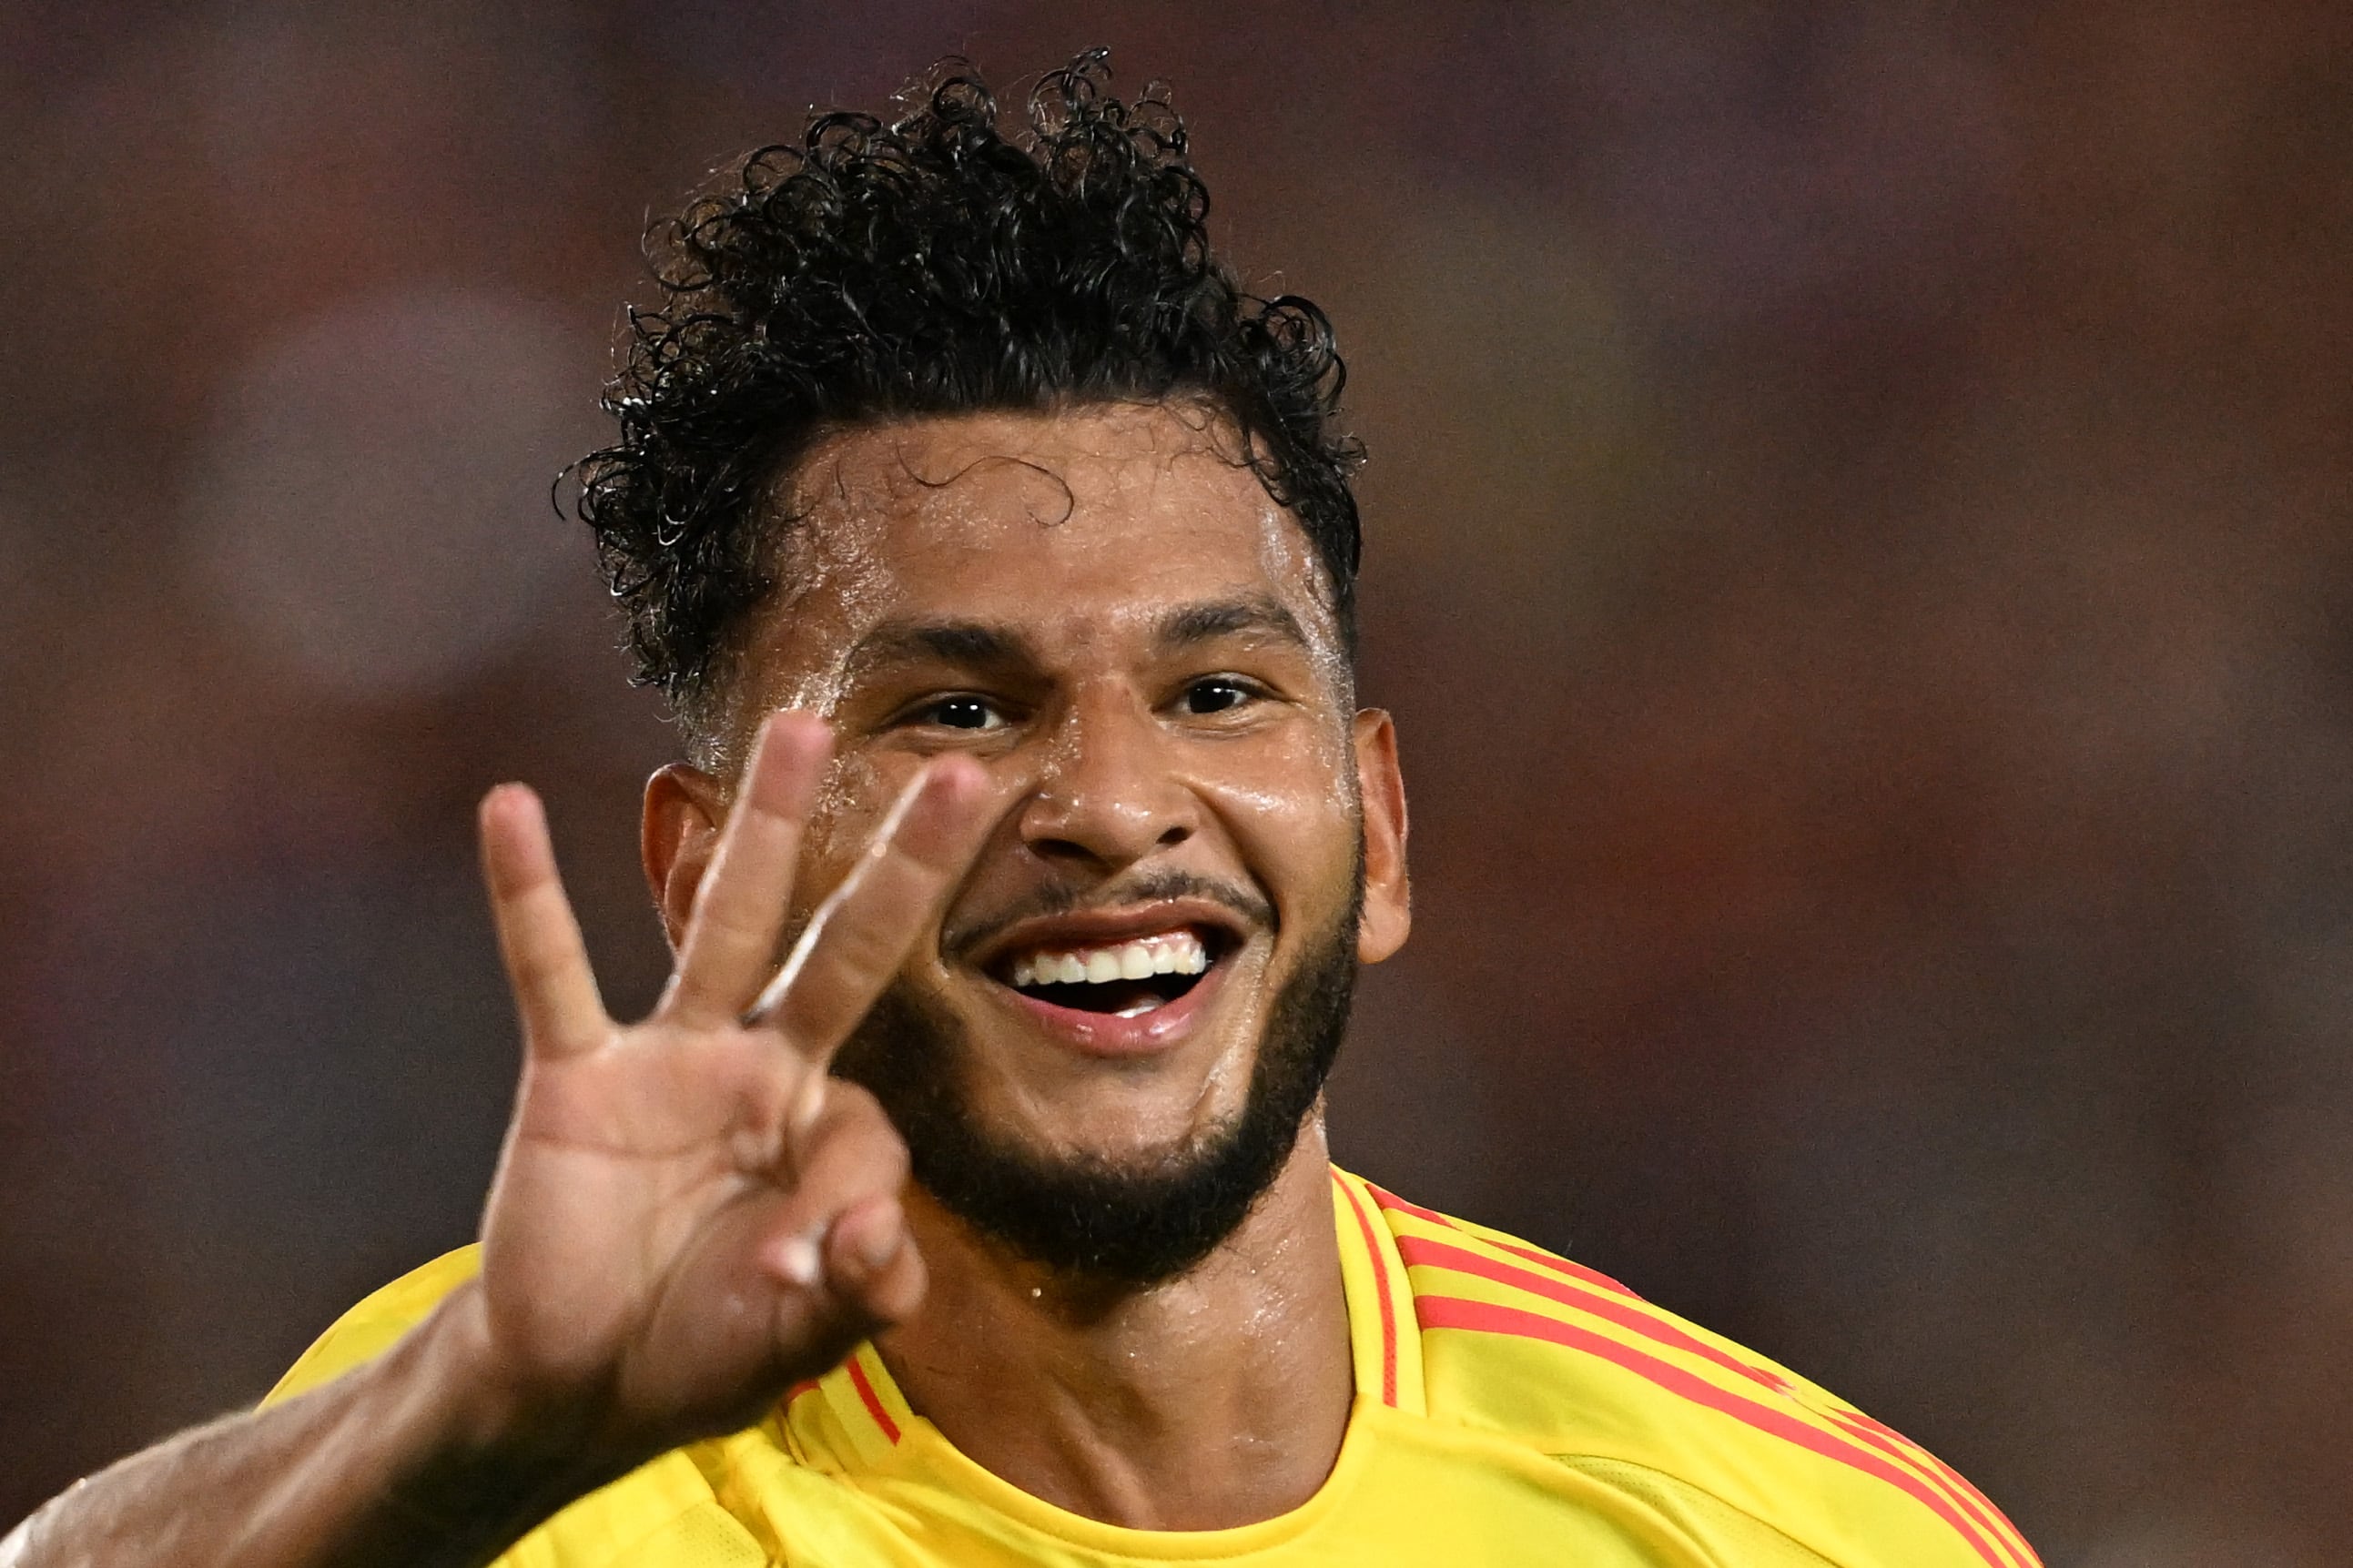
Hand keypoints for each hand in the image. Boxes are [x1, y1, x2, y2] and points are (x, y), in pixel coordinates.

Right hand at [464, 711, 990, 1466]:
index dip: (847, 1206)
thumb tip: (866, 1235)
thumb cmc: (698, 1351)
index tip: (801, 1275)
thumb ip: (857, 1290)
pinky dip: (528, 897)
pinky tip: (511, 810)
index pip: (874, 1120)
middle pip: (845, 949)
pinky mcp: (578, 1076)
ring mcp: (669, 1062)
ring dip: (764, 827)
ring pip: (725, 922)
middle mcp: (759, 1069)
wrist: (569, 1387)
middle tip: (964, 773)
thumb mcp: (797, 1337)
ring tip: (799, 727)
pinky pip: (552, 973)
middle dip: (904, 867)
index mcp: (824, 1129)